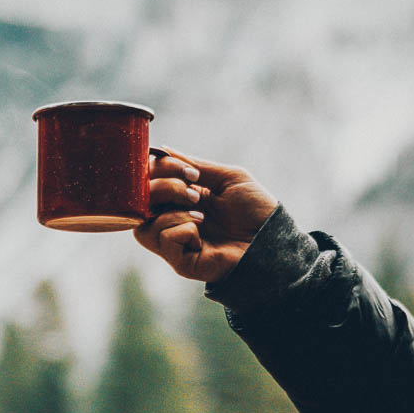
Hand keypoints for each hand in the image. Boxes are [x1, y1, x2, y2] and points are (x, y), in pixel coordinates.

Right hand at [134, 149, 278, 286]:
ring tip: (199, 212)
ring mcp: (175, 243)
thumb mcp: (228, 178)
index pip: (149, 182)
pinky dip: (179, 228)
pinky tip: (200, 231)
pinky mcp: (181, 262)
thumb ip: (195, 166)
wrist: (273, 241)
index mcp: (181, 199)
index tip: (188, 170)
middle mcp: (173, 220)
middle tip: (193, 191)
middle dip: (164, 187)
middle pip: (140, 202)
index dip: (159, 170)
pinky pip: (162, 240)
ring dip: (170, 210)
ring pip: (143, 224)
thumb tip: (162, 150)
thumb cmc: (256, 210)